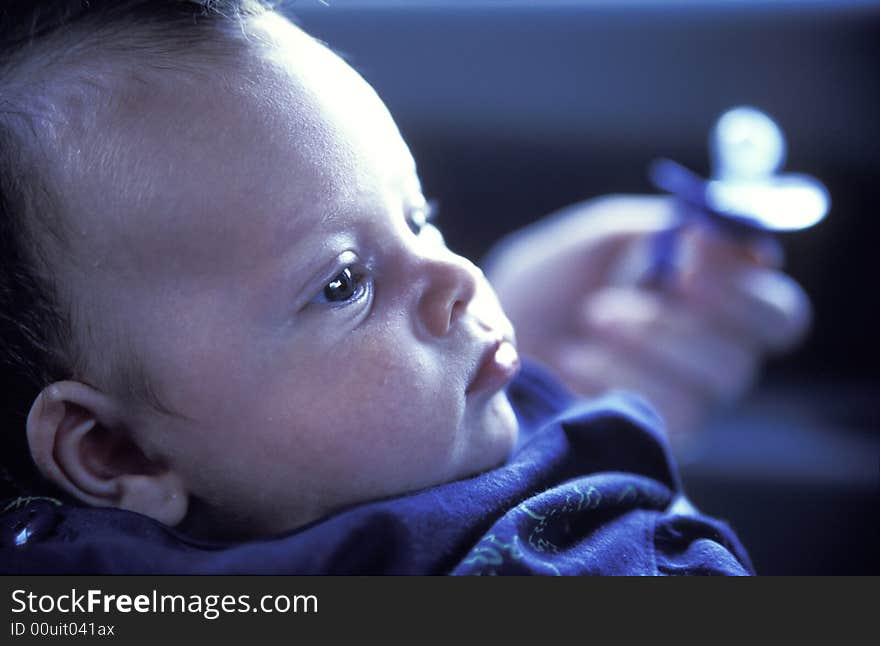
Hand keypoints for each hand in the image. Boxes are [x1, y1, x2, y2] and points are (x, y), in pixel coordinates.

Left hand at [484, 195, 810, 442]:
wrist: (481, 347)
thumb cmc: (539, 293)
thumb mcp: (592, 244)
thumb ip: (651, 229)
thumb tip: (714, 222)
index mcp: (705, 308)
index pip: (773, 305)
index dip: (747, 274)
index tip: (693, 244)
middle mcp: (707, 356)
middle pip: (764, 338)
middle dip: (712, 302)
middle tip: (665, 278)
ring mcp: (684, 401)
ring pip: (720, 373)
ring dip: (655, 335)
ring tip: (593, 317)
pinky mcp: (649, 436)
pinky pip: (670, 408)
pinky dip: (622, 373)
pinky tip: (576, 358)